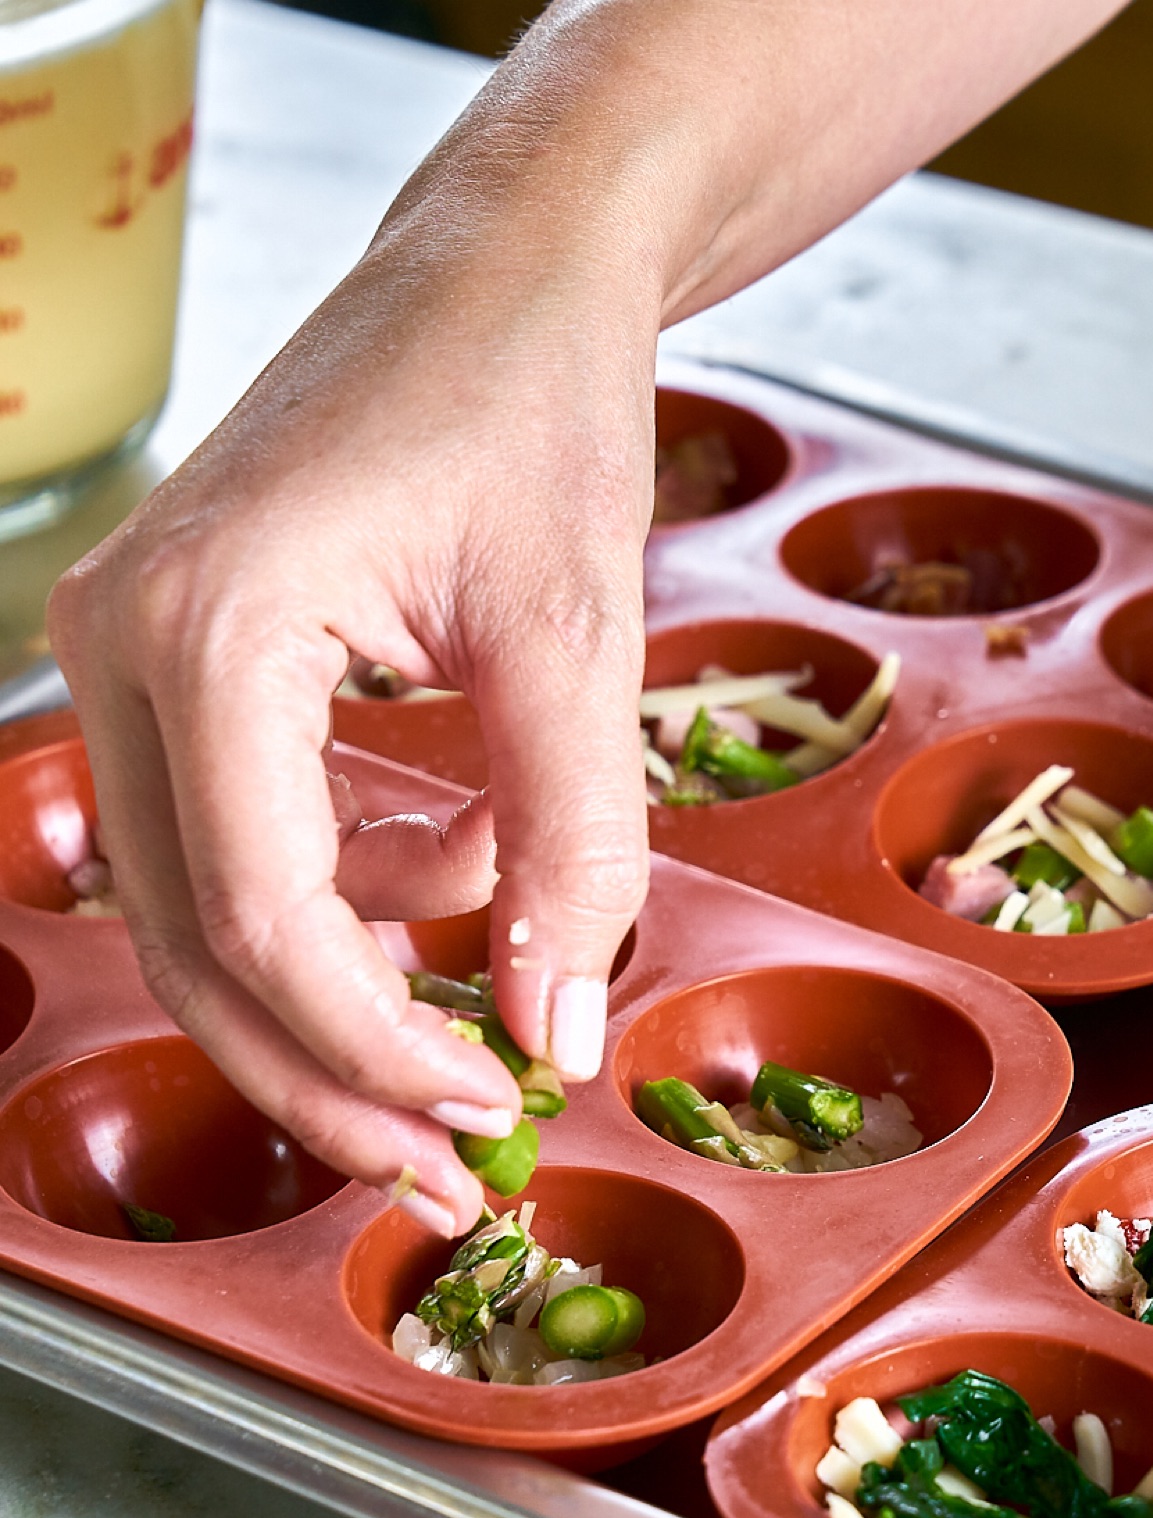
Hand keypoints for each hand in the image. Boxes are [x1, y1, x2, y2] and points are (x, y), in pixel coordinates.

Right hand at [46, 0, 1131, 1232]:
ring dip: (355, 982)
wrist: (505, 276)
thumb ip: (574, 852)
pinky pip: (248, 840)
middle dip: (337, 1068)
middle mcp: (128, 649)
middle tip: (453, 1165)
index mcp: (207, 629)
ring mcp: (141, 660)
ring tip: (501, 968)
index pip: (258, 918)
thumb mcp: (581, 643)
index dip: (371, 1047)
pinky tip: (465, 855)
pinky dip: (359, 889)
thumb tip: (555, 1036)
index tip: (491, 1108)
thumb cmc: (536, 409)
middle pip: (200, 943)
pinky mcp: (191, 672)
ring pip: (214, 910)